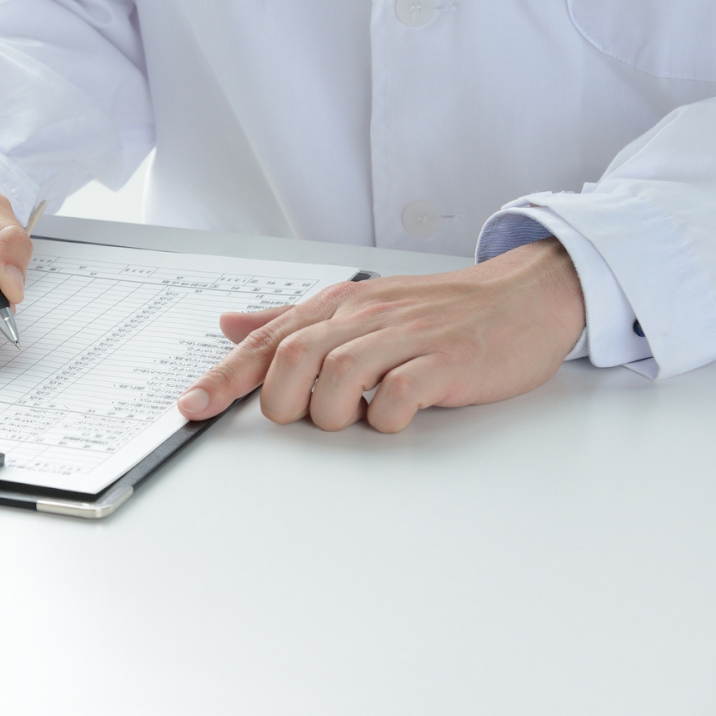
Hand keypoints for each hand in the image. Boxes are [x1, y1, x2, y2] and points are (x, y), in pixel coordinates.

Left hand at [176, 239, 586, 432]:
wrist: (524, 296)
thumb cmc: (438, 310)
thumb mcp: (358, 307)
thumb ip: (291, 320)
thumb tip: (230, 324)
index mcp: (338, 304)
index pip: (267, 339)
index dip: (224, 377)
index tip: (191, 407)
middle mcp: (366, 315)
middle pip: (293, 356)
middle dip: (282, 400)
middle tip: (303, 418)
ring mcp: (407, 336)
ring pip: (338, 374)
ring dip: (332, 412)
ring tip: (351, 418)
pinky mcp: (446, 360)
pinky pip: (399, 391)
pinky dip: (385, 416)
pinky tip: (394, 416)